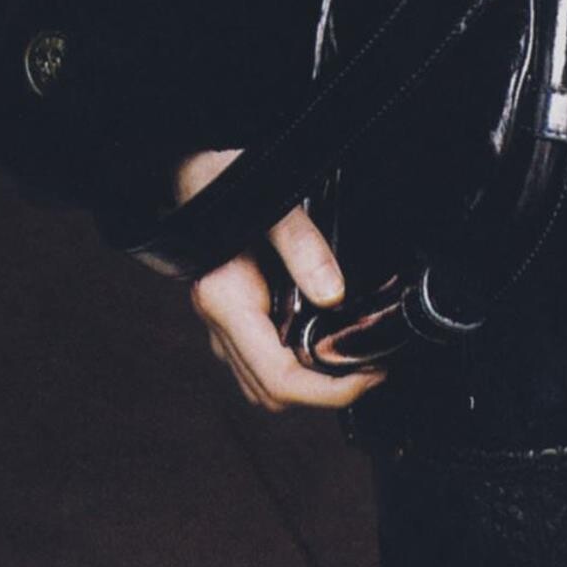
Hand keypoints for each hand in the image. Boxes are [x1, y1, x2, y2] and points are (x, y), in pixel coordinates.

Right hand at [174, 147, 384, 410]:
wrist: (195, 171)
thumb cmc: (226, 181)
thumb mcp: (273, 205)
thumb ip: (302, 247)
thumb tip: (332, 294)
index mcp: (227, 303)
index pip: (279, 378)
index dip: (329, 390)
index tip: (369, 377)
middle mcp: (219, 323)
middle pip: (271, 393)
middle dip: (324, 395)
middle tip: (371, 373)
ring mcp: (222, 325)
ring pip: (263, 386)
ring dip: (309, 387)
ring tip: (355, 364)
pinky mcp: (232, 319)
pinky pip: (261, 363)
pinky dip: (295, 369)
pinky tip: (326, 346)